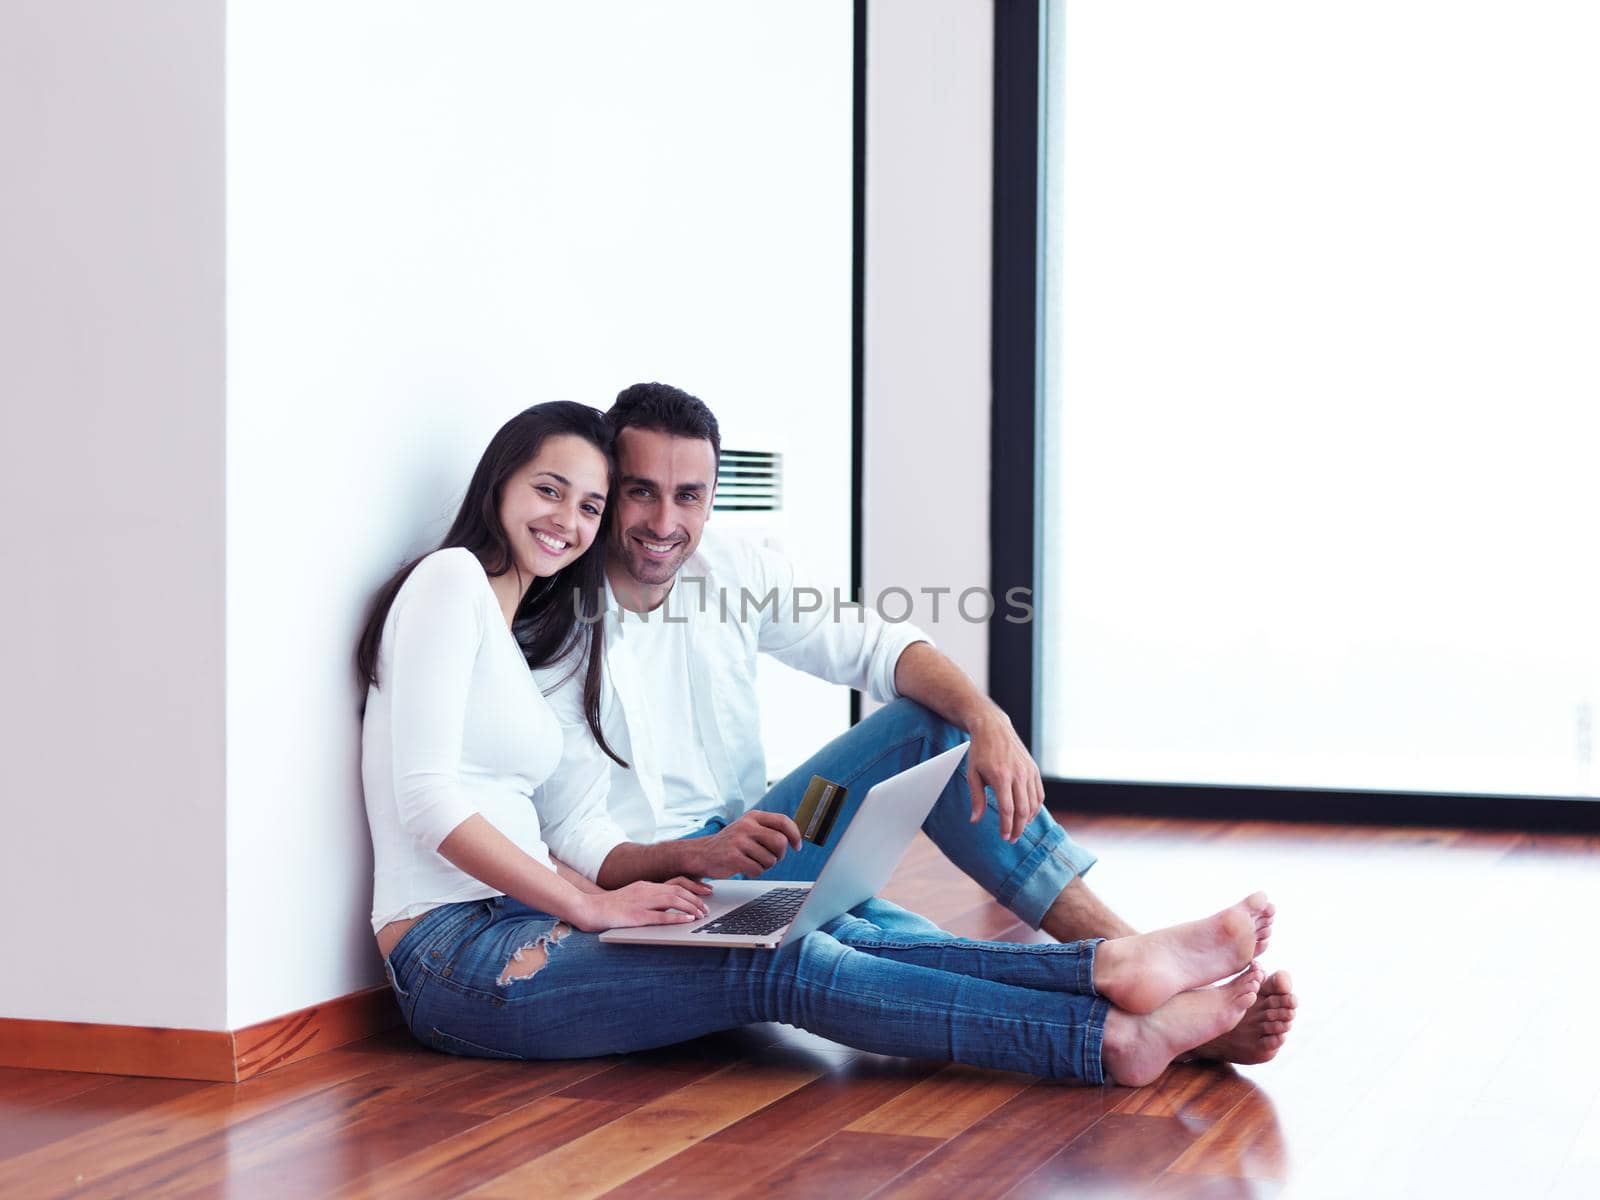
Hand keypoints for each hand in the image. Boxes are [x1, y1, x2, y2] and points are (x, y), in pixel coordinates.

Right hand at [569, 878, 712, 931]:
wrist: (586, 908)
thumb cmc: (607, 907)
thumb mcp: (630, 898)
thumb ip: (646, 898)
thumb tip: (664, 905)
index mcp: (644, 885)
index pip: (674, 883)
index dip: (692, 887)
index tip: (704, 893)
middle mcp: (645, 890)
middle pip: (677, 890)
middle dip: (695, 898)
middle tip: (707, 908)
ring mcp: (640, 902)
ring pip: (673, 900)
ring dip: (691, 907)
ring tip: (702, 914)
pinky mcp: (635, 916)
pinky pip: (660, 916)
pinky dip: (677, 917)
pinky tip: (688, 920)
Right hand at [688, 811, 802, 877]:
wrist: (702, 853)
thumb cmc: (731, 843)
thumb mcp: (749, 828)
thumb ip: (769, 829)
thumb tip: (796, 838)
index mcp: (753, 816)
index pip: (783, 821)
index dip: (795, 835)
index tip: (797, 846)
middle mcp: (746, 826)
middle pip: (780, 842)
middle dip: (780, 854)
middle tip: (773, 858)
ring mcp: (739, 841)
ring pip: (770, 859)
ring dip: (766, 865)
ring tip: (754, 862)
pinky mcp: (733, 857)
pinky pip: (757, 870)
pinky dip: (756, 872)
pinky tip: (746, 867)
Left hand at [966, 708, 1044, 842]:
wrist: (993, 728)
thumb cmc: (980, 752)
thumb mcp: (972, 774)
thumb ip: (976, 799)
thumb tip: (975, 820)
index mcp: (1001, 777)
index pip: (1007, 809)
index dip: (1007, 826)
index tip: (1004, 837)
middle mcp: (1018, 775)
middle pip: (1023, 810)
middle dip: (1018, 828)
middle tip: (1012, 839)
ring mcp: (1028, 772)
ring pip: (1033, 804)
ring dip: (1027, 820)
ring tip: (1018, 829)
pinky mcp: (1034, 769)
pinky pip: (1039, 794)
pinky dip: (1035, 807)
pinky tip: (1028, 815)